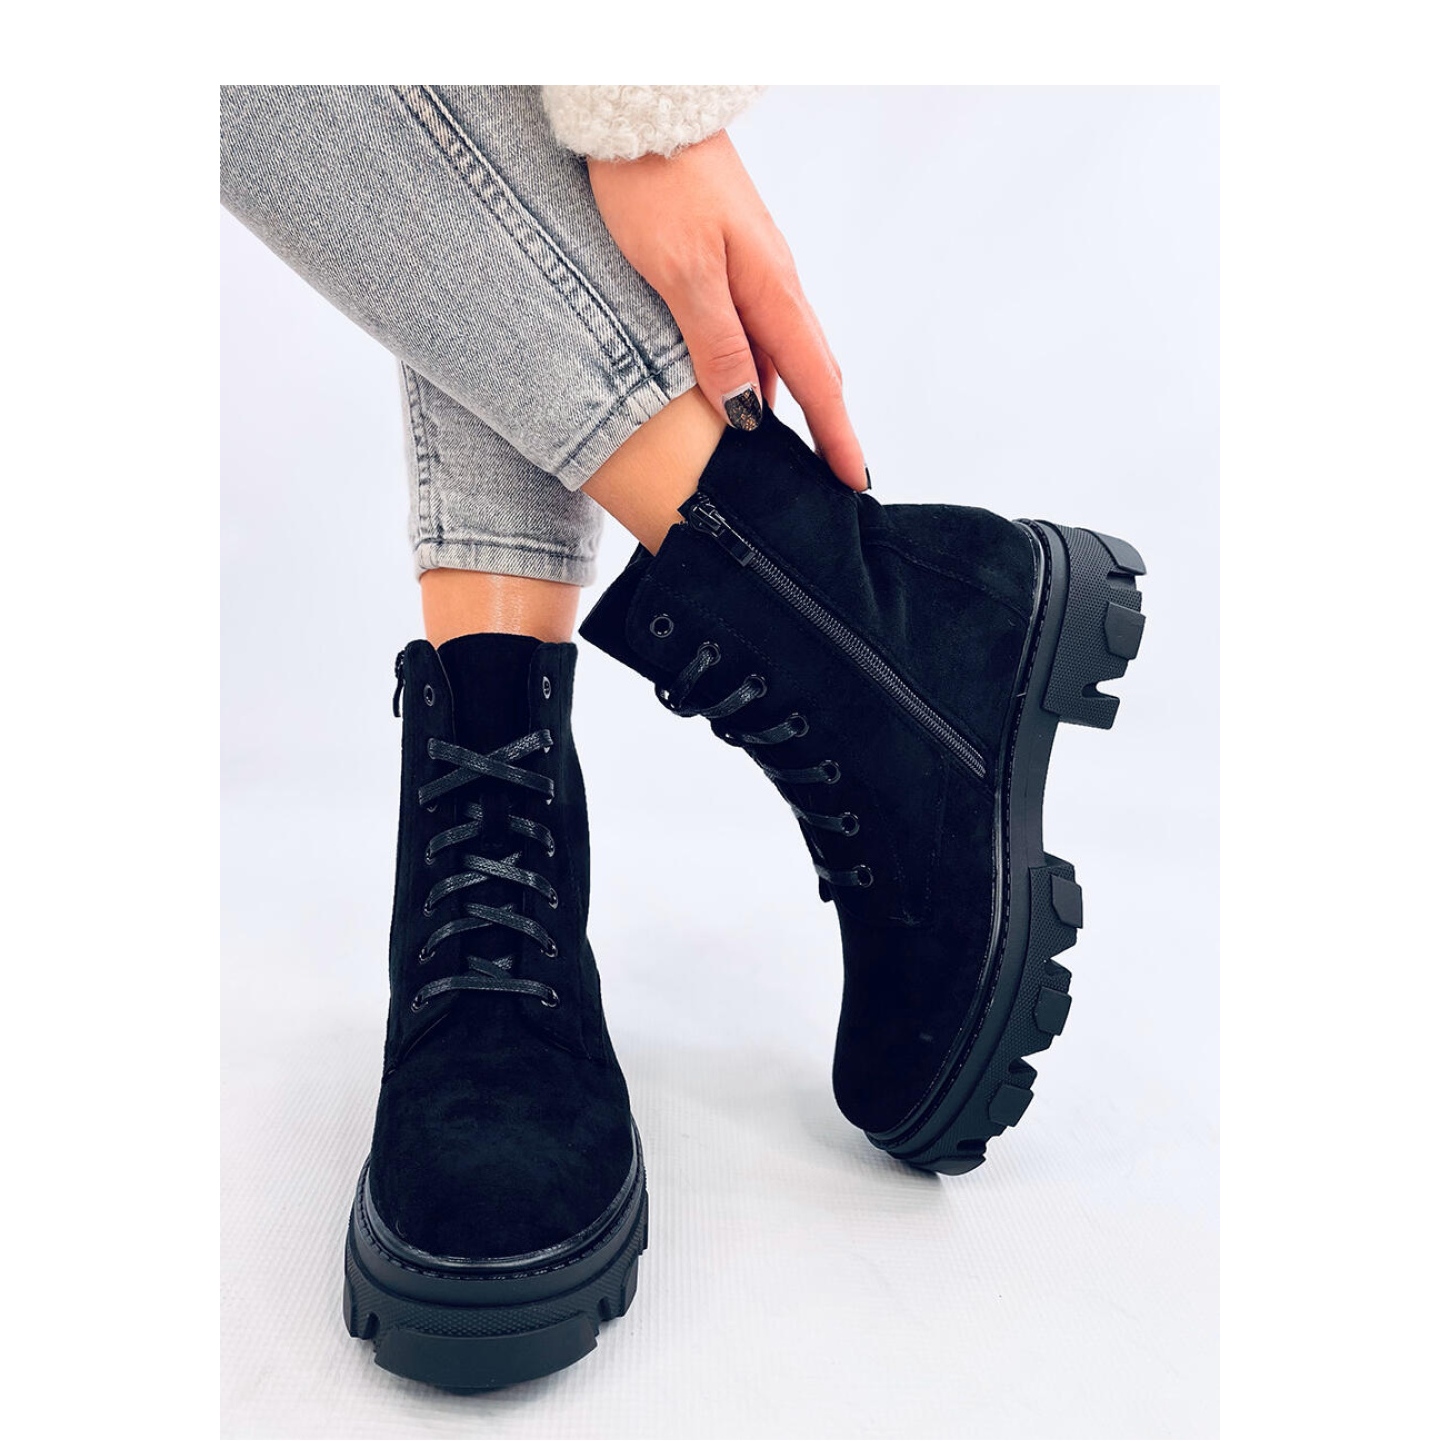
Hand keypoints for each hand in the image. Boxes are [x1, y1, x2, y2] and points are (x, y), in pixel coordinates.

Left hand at [587, 132, 866, 490]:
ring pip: (779, 353)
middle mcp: (772, 285)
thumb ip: (716, 342)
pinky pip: (753, 331)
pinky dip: (755, 370)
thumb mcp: (681, 273)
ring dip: (787, 402)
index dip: (836, 436)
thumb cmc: (655, 186)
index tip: (854, 482)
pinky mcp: (729, 261)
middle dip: (825, 425)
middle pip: (809, 370)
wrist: (642, 112)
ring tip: (784, 453)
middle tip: (831, 478)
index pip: (816, 381)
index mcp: (771, 292)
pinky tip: (737, 391)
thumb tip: (748, 411)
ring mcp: (754, 272)